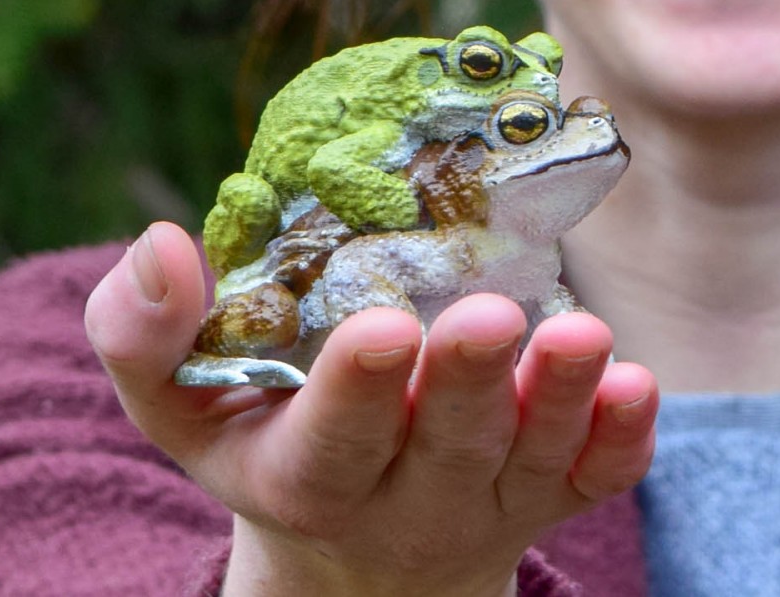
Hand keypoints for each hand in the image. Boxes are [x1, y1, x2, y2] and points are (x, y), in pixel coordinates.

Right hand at [84, 222, 657, 596]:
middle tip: (488, 314)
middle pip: (444, 449)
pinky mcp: (555, 491)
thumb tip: (162, 242)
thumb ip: (144, 333)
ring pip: (532, 460)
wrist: (356, 537)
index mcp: (301, 476)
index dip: (356, 390)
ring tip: (582, 334)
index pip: (331, 445)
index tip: (379, 326)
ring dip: (559, 398)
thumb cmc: (261, 427)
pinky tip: (635, 382)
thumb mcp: (181, 398)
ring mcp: (489, 499)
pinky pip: (598, 478)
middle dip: (466, 383)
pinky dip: (622, 437)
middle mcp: (402, 499)